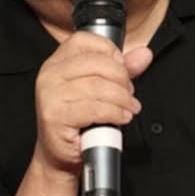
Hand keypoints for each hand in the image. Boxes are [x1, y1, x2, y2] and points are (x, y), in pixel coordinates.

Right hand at [34, 31, 151, 176]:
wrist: (61, 155)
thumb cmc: (79, 119)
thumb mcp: (102, 88)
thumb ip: (122, 69)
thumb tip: (144, 54)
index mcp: (57, 62)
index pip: (84, 40)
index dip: (108, 49)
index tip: (122, 66)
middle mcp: (50, 74)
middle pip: (96, 63)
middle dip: (121, 78)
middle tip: (129, 92)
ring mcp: (50, 95)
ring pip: (97, 86)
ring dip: (122, 98)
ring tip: (129, 107)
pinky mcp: (55, 116)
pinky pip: (94, 108)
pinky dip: (114, 113)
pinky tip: (121, 117)